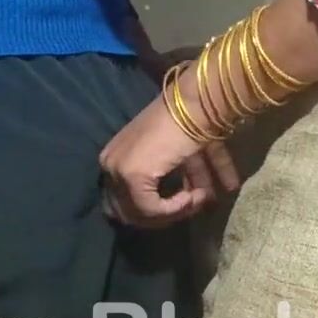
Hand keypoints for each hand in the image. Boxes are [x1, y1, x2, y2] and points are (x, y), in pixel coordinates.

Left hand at [100, 90, 239, 228]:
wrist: (195, 104)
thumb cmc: (190, 123)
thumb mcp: (179, 155)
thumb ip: (179, 178)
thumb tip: (197, 200)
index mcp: (116, 156)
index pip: (126, 199)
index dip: (158, 208)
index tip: (190, 201)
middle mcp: (111, 164)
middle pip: (133, 209)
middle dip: (166, 214)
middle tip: (195, 206)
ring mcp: (118, 171)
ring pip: (143, 211)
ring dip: (178, 211)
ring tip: (206, 200)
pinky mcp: (132, 176)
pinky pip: (151, 209)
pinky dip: (176, 208)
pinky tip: (197, 197)